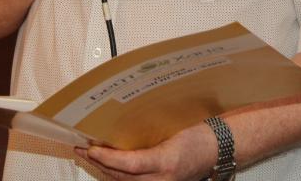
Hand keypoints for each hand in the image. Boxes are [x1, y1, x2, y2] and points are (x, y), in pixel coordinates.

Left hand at [74, 123, 215, 180]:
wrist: (219, 149)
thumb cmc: (201, 137)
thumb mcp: (174, 131)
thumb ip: (149, 135)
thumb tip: (121, 126)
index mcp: (167, 162)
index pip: (130, 165)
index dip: (108, 158)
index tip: (91, 149)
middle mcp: (163, 179)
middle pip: (122, 176)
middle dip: (99, 163)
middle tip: (81, 147)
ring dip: (106, 169)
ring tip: (91, 155)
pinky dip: (119, 173)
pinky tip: (110, 164)